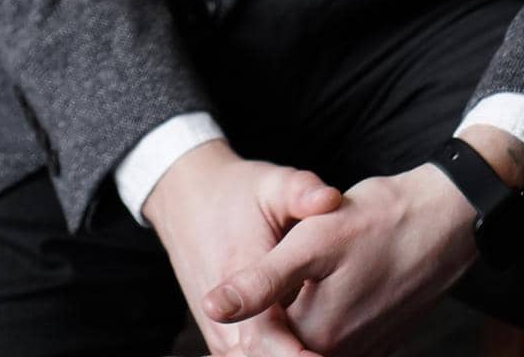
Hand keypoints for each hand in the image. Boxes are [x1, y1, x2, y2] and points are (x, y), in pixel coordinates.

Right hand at [142, 139, 344, 354]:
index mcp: (240, 280)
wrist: (188, 199)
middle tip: (334, 352)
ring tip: (321, 348)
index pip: (269, 339)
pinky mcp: (222, 336)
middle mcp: (224, 318)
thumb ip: (301, 191)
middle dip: (299, 355)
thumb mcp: (273, 184)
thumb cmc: (238, 191)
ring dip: (287, 354)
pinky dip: (275, 353)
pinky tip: (305, 347)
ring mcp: (220, 332)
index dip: (299, 355)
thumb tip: (331, 198)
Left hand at [201, 161, 481, 356]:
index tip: (258, 274)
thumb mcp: (313, 240)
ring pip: (314, 338)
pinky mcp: (384, 339)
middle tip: (310, 260)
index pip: (261, 336)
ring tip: (325, 264)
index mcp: (315, 335)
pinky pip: (345, 338)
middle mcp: (340, 353)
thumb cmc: (382, 221)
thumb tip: (213, 308)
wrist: (448, 218)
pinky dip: (331, 315)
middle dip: (280, 308)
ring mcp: (366, 349)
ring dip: (304, 310)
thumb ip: (261, 281)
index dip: (251, 307)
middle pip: (289, 338)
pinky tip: (342, 275)